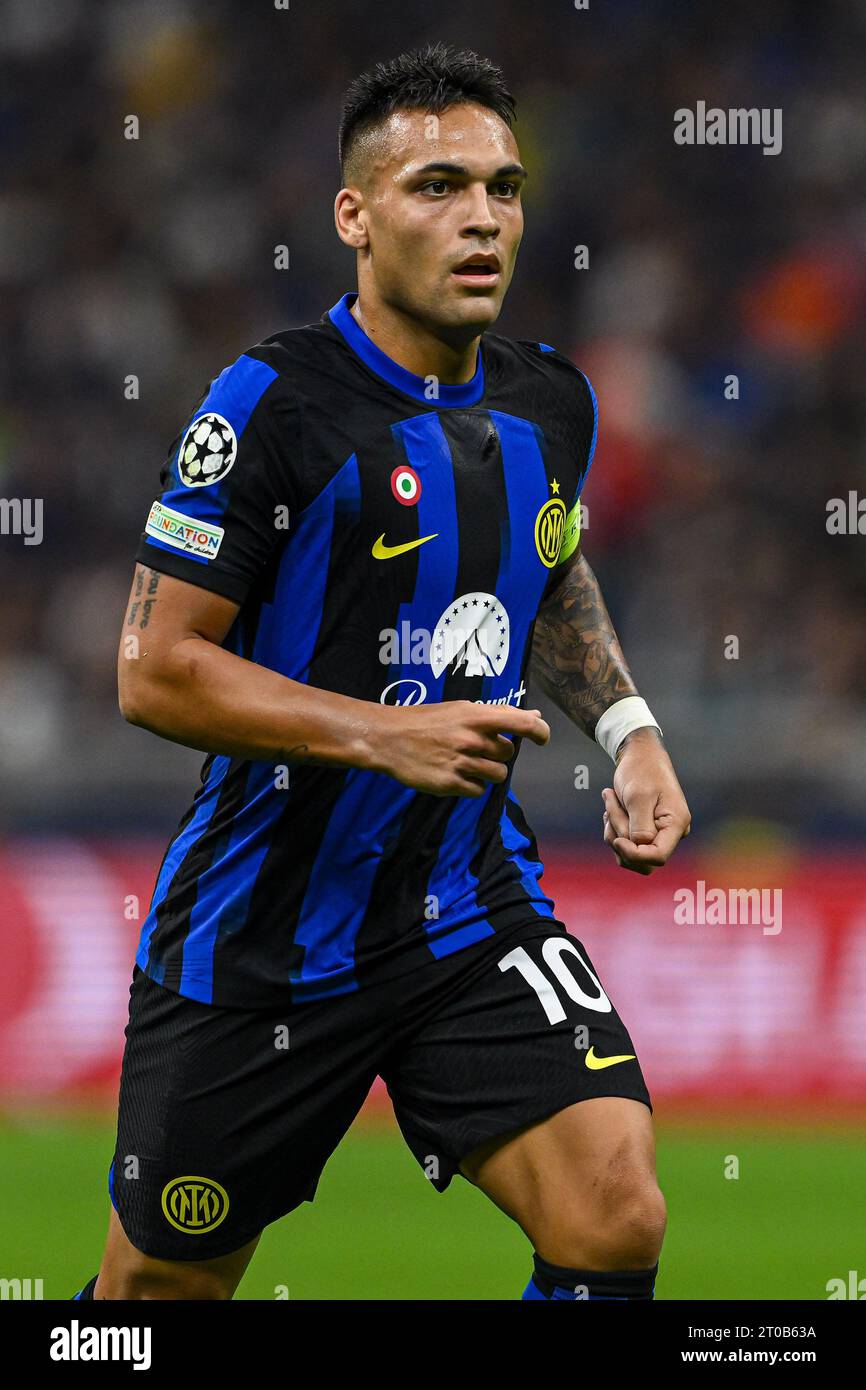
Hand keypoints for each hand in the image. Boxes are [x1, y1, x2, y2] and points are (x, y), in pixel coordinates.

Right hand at [370, 700, 549, 796]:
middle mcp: (472, 739)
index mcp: (476, 716)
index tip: (541, 738)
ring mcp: (461, 763)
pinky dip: (471, 786)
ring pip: (497, 775)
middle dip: (496, 753)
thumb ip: (499, 715)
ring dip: (487, 771)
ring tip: (465, 762)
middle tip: (474, 748)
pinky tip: (455, 774)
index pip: (523, 724)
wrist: (387, 738)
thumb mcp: (461, 709)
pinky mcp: (450, 784)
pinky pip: (478, 791)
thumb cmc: (426, 720)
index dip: (539, 733)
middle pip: (508, 754)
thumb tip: (535, 718)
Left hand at [601, 727, 690, 873]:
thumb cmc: (642, 770)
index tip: (616, 840)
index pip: (658, 856)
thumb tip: (638, 848)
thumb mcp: (638, 796)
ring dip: (614, 830)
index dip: (634, 854)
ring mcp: (659, 834)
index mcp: (676, 823)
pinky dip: (613, 829)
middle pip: (641, 857)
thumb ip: (640, 826)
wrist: (640, 755)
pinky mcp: (646, 833)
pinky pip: (625, 845)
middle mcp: (672, 833)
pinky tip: (612, 807)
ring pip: (629, 853)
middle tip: (611, 805)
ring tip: (611, 801)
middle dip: (620, 837)